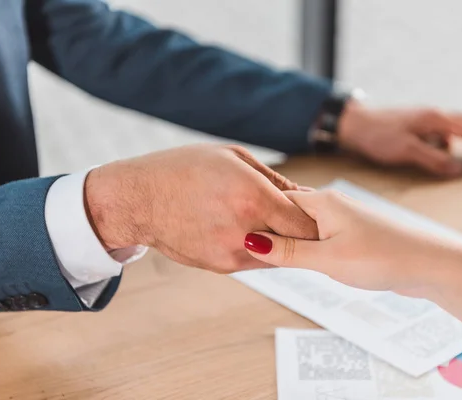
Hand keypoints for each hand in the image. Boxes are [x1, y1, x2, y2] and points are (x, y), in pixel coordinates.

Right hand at [84, 144, 317, 272]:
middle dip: (304, 233)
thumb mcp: (233, 158)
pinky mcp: (221, 266)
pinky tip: (247, 228)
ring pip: (278, 255)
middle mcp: (246, 231)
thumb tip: (304, 197)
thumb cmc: (184, 169)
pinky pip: (254, 259)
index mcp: (253, 198)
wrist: (139, 201)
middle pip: (296, 243)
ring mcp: (232, 254)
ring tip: (272, 221)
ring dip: (282, 241)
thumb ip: (274, 180)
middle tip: (305, 221)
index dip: (318, 220)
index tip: (323, 215)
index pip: (306, 222)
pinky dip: (260, 247)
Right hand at [243, 189, 444, 292]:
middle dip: (271, 233)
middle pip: (288, 215)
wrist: (431, 265)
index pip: (275, 204)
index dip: (255, 219)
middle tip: (248, 253)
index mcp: (322, 201)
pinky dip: (309, 250)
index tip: (235, 235)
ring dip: (290, 244)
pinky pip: (320, 239)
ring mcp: (344, 220)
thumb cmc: (383, 257)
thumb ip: (288, 251)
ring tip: (272, 261)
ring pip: (304, 229)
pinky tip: (305, 263)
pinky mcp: (353, 235)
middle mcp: (331, 205)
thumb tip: (250, 241)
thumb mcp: (328, 258)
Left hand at [338, 101, 461, 176]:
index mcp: (435, 118)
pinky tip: (448, 155)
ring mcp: (426, 118)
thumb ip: (432, 160)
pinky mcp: (417, 124)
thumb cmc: (377, 136)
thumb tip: (458, 169)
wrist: (353, 124)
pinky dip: (454, 143)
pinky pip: (443, 132)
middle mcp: (434, 115)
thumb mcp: (405, 151)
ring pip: (458, 127)